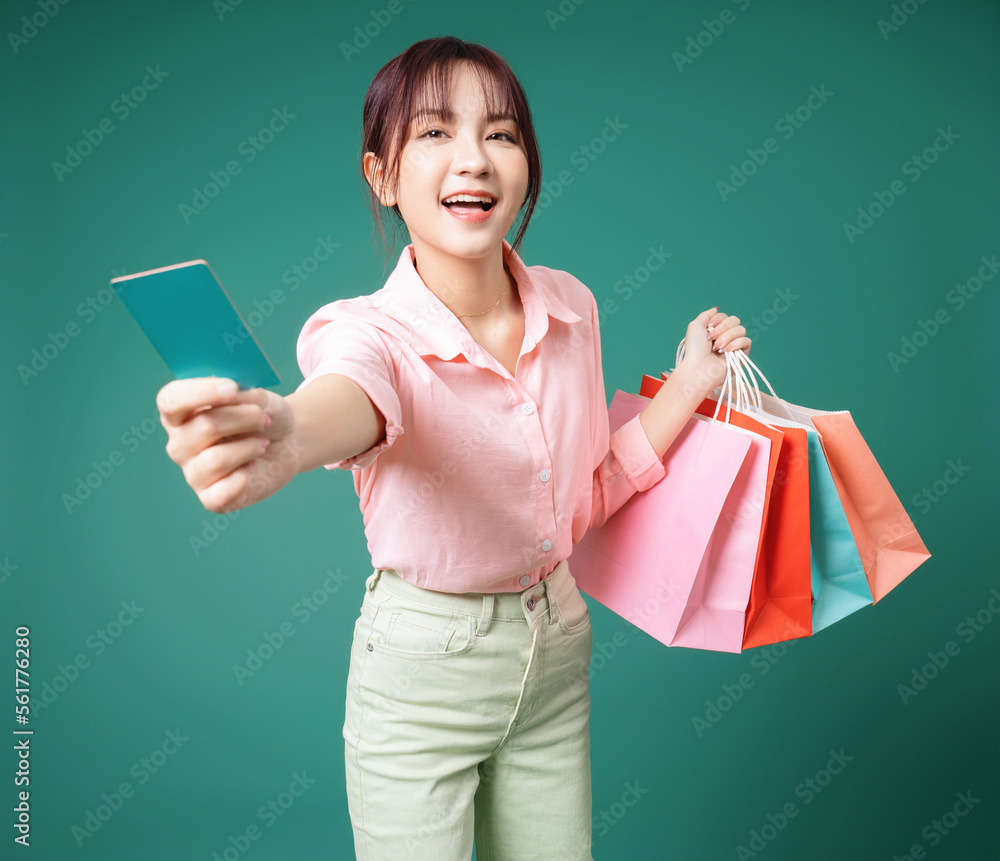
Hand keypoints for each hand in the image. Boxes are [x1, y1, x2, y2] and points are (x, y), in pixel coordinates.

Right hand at [156, 378, 298, 512]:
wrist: (287, 444)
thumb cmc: (265, 416)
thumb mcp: (260, 397)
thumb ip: (243, 394)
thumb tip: (233, 395)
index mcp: (181, 412)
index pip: (171, 400)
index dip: (200, 392)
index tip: (233, 388)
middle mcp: (180, 443)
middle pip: (204, 426)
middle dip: (244, 418)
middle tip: (264, 419)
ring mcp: (192, 472)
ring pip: (216, 459)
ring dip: (250, 447)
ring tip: (262, 443)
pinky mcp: (210, 498)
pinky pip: (222, 492)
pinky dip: (244, 477)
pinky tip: (252, 467)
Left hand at [676, 308, 751, 396]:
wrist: (699, 368)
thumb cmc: (695, 350)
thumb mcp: (695, 326)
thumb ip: (706, 315)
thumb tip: (716, 309)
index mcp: (715, 330)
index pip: (726, 316)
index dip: (719, 319)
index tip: (710, 326)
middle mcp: (725, 336)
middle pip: (735, 320)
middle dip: (723, 328)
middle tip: (712, 338)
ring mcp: (734, 345)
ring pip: (741, 330)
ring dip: (728, 337)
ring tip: (717, 347)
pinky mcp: (741, 355)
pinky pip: (747, 341)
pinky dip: (737, 343)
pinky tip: (727, 350)